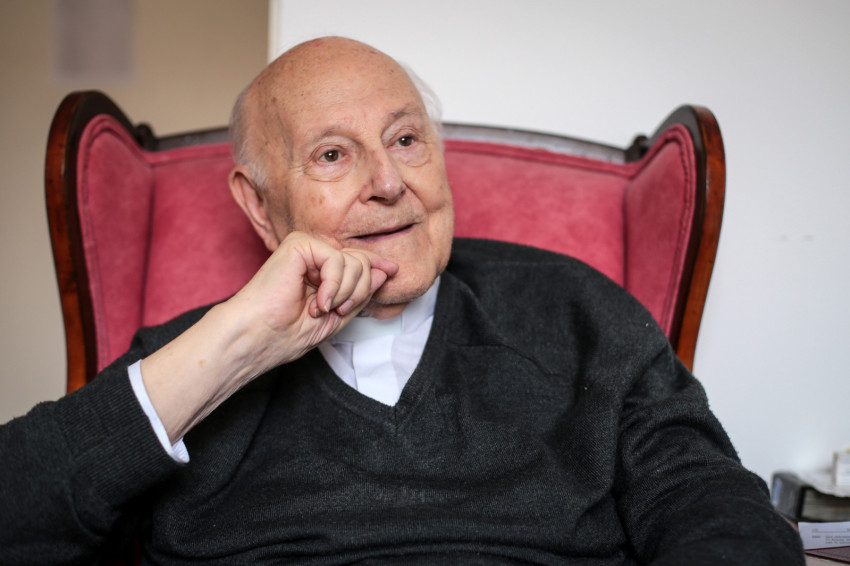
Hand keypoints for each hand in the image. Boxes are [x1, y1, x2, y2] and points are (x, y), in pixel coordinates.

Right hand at [140, 231, 396, 440]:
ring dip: (345, 293)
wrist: (257, 336)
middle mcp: (315, 258)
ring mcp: (307, 249)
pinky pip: (337, 259)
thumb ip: (359, 294)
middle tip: (336, 312)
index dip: (377, 266)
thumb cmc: (287, 334)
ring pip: (354, 261)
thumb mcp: (336, 318)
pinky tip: (318, 302)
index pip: (358, 262)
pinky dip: (334, 285)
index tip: (392, 270)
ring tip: (322, 309)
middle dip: (358, 292)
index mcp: (321, 273)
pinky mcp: (298, 245)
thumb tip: (383, 271)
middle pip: (361, 262)